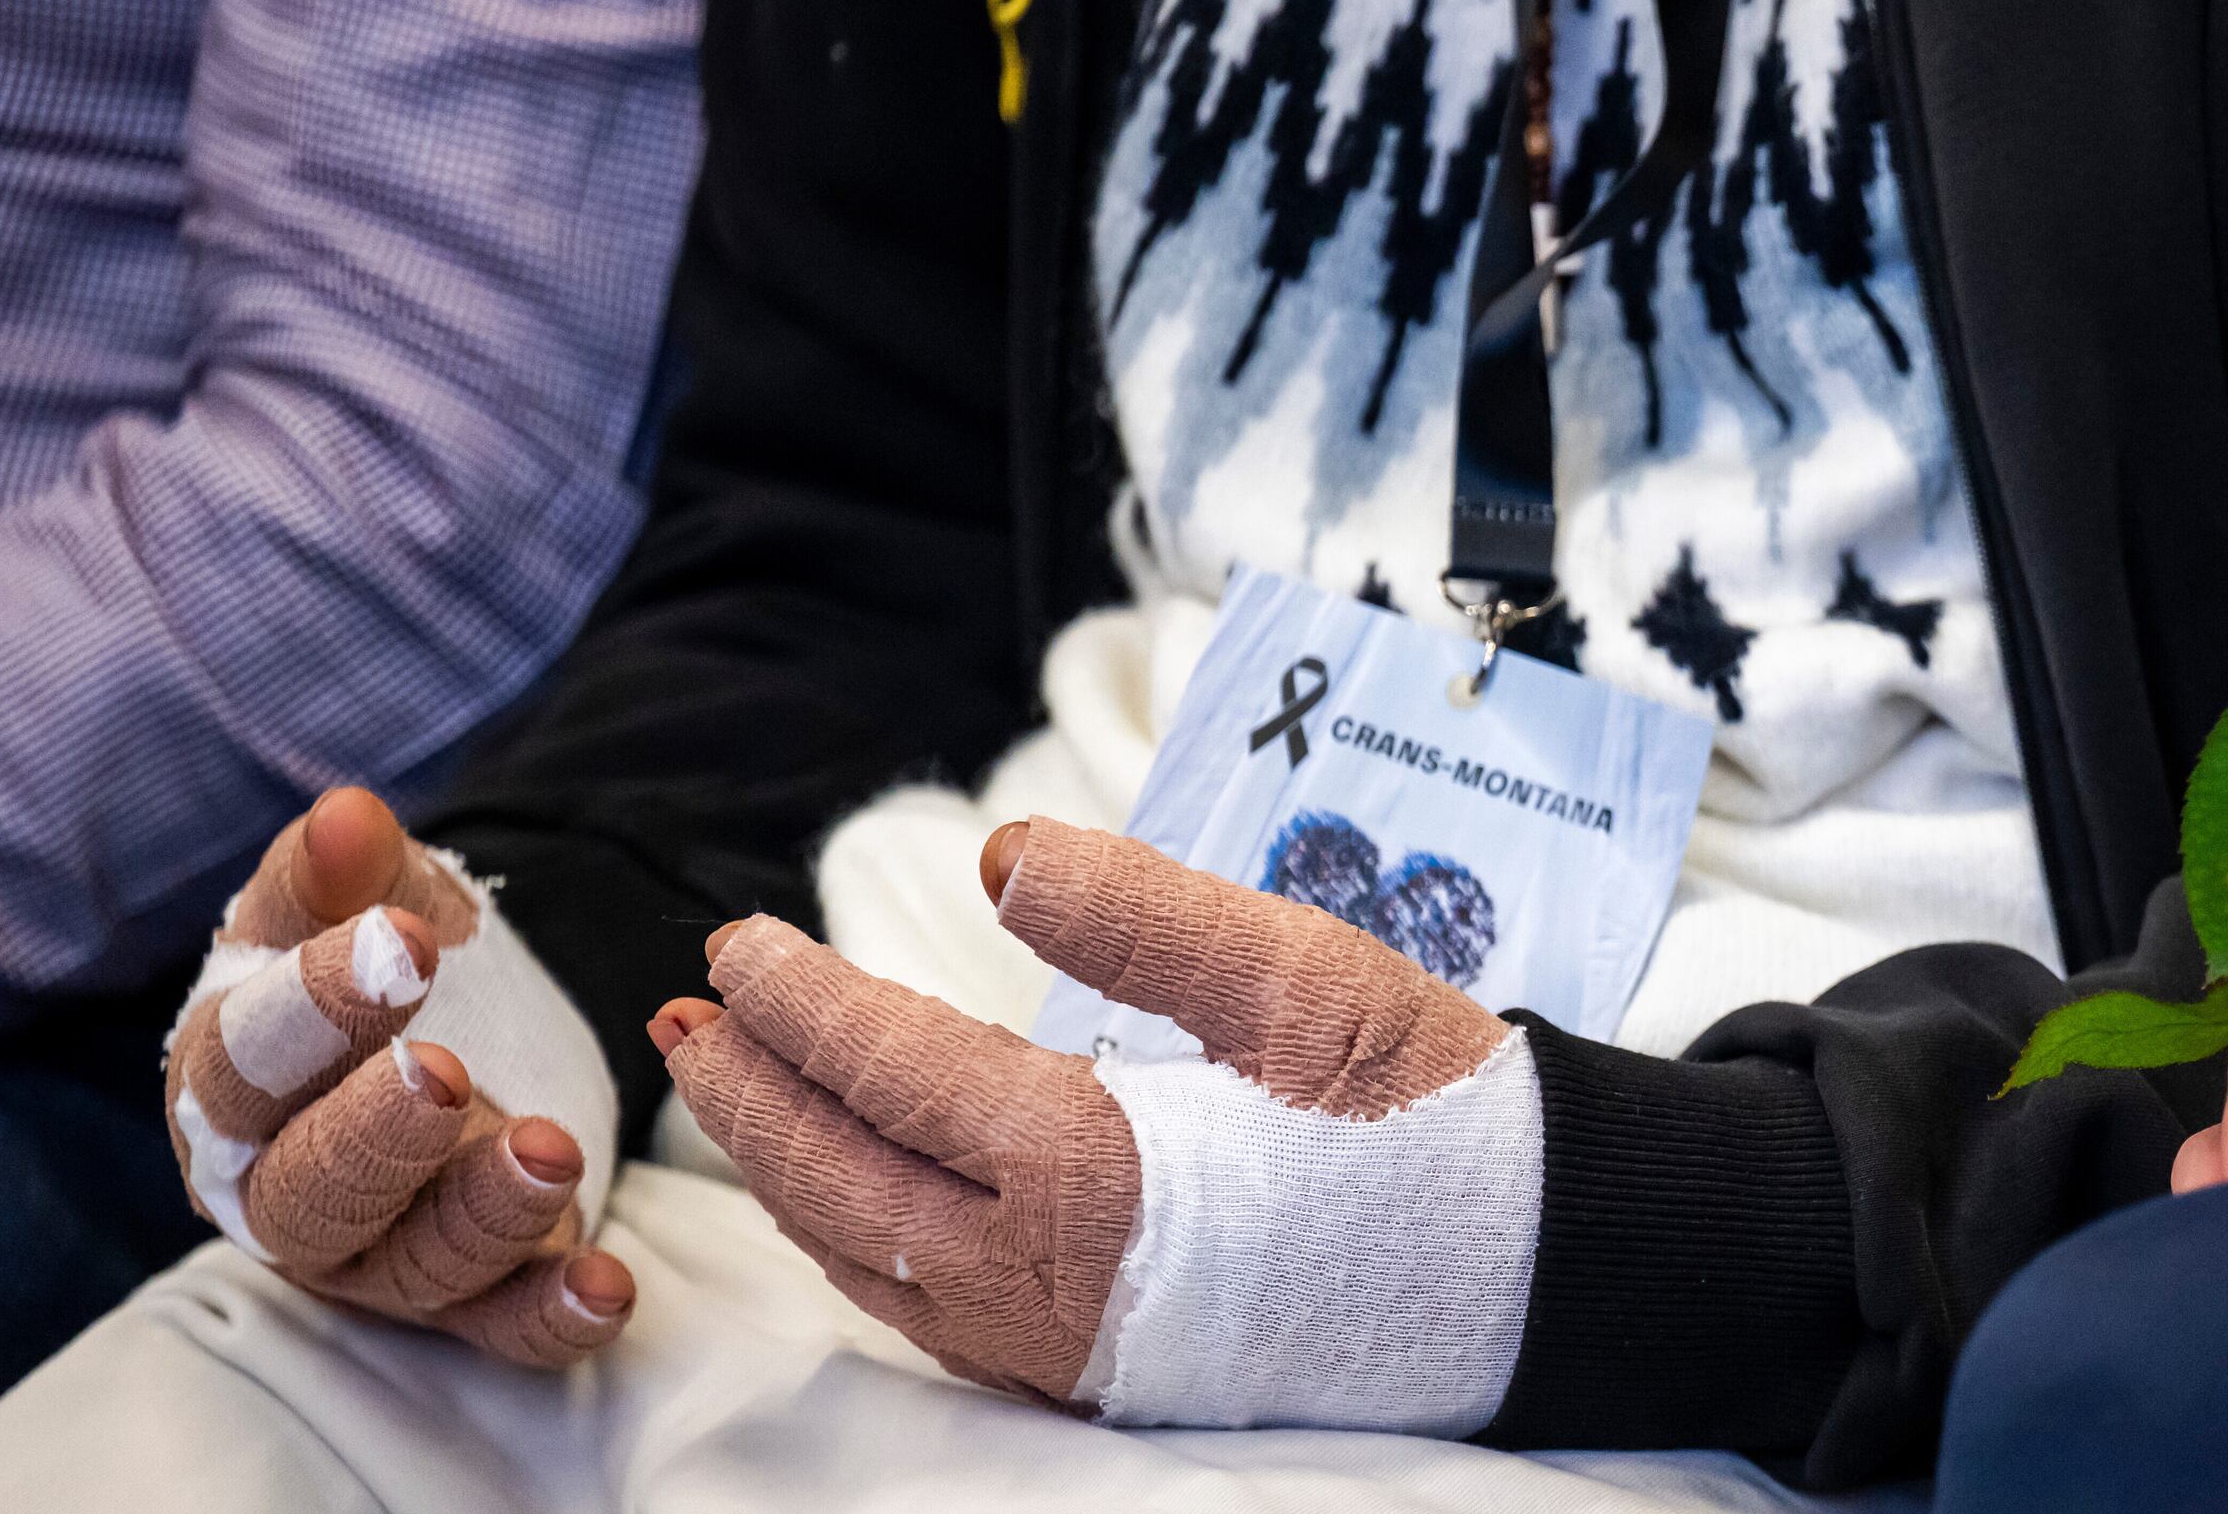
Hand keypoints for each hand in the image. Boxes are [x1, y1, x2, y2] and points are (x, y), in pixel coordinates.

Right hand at [163, 788, 633, 1362]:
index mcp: (232, 1090)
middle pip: (309, 1191)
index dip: (314, 1008)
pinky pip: (506, 1328)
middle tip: (437, 1073)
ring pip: (415, 1261)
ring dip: (482, 1213)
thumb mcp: (359, 900)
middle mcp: (291, 1192)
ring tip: (551, 1148)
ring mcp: (383, 1256)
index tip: (403, 942)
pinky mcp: (478, 1295)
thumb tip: (346, 814)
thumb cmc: (376, 963)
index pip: (246, 1064)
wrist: (457, 1024)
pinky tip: (608, 1286)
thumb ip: (340, 870)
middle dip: (372, 1136)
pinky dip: (555, 1315)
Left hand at [652, 819, 1522, 1418]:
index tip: (735, 941)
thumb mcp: (1303, 983)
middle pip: (842, 1181)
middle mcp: (1050, 1283)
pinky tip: (853, 1190)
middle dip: (752, 1091)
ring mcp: (1065, 1346)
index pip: (889, 1074)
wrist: (1536, 1273)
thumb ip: (1142, 918)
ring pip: (871, 1260)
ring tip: (741, 1085)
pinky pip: (928, 1314)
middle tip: (691, 1009)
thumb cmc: (1432, 1117)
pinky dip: (860, 1240)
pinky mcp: (1097, 1374)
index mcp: (1095, 1173)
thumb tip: (999, 852)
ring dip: (788, 1166)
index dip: (797, 1003)